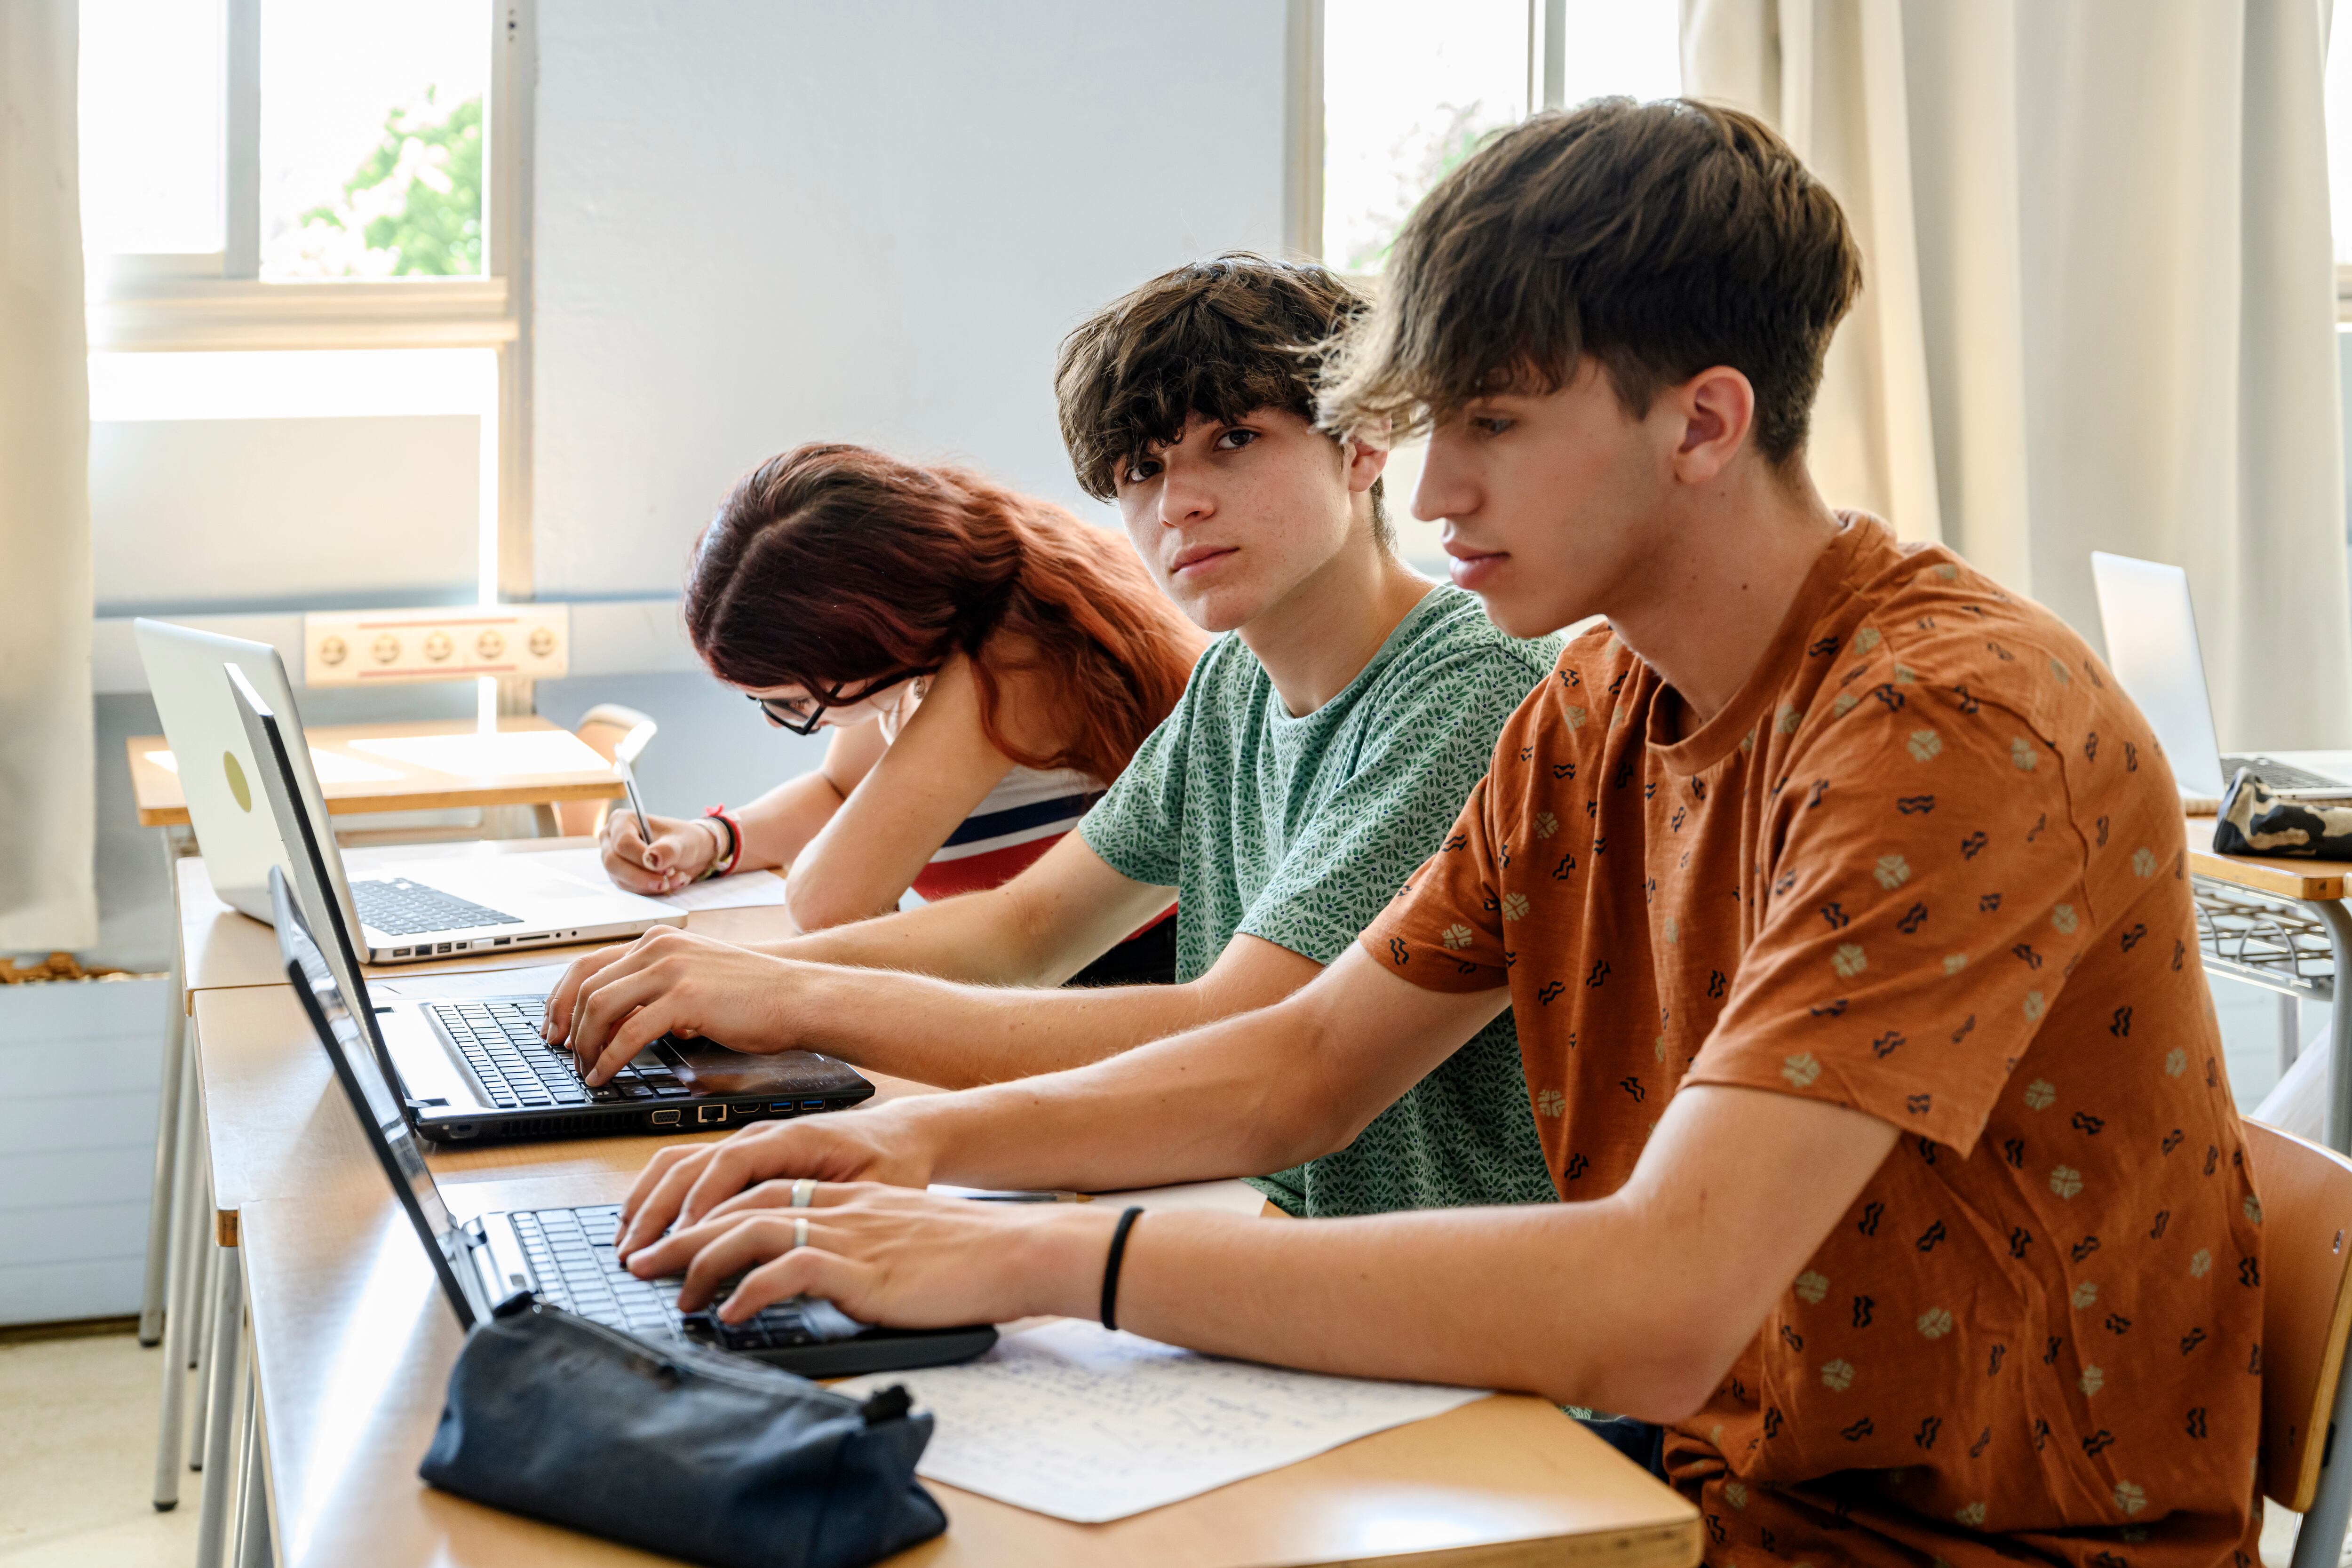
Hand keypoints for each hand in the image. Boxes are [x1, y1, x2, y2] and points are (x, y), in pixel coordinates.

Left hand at [540, 926, 812, 1081]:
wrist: (799, 996)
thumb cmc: (754, 995)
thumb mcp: (694, 980)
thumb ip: (654, 991)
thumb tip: (613, 1022)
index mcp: (658, 940)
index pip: (587, 963)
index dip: (561, 999)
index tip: (554, 1028)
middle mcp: (659, 947)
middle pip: (586, 985)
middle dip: (567, 1024)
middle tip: (564, 1053)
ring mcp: (671, 969)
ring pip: (600, 1006)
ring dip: (585, 1043)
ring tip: (588, 1068)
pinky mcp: (685, 997)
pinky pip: (629, 1032)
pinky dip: (609, 1058)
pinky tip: (606, 1074)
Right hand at [601, 811, 719, 894]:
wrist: (688, 852)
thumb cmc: (683, 840)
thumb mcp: (682, 842)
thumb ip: (668, 849)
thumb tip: (651, 859)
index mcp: (622, 820)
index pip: (623, 842)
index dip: (642, 858)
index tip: (665, 868)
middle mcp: (611, 839)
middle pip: (614, 862)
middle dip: (642, 877)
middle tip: (665, 882)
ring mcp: (612, 859)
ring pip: (620, 879)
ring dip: (649, 885)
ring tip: (675, 880)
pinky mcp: (619, 875)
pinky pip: (628, 889)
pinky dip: (649, 890)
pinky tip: (669, 884)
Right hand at [615, 1104, 939, 1256]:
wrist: (903, 1137)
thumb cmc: (892, 1163)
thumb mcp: (876, 1189)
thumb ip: (835, 1210)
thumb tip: (796, 1241)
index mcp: (793, 1138)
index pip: (732, 1164)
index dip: (703, 1202)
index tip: (683, 1239)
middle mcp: (760, 1136)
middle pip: (691, 1165)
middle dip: (657, 1211)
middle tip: (633, 1255)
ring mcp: (745, 1142)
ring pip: (678, 1165)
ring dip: (647, 1203)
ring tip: (625, 1244)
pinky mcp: (739, 1156)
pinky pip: (684, 1167)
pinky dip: (657, 1194)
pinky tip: (644, 1224)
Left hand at [624, 1180, 1113, 1327]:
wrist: (1017, 1249)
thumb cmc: (964, 1255)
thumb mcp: (896, 1242)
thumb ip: (851, 1250)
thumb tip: (806, 1279)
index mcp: (843, 1197)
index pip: (754, 1190)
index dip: (703, 1212)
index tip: (666, 1239)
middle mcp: (837, 1206)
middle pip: (738, 1205)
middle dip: (680, 1235)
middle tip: (639, 1264)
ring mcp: (849, 1233)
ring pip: (752, 1229)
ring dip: (703, 1262)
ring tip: (676, 1294)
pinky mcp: (864, 1266)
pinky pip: (792, 1268)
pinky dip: (753, 1289)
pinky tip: (732, 1314)